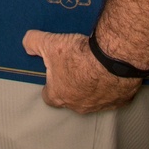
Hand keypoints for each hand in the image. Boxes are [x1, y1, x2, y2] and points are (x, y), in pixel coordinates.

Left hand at [21, 30, 140, 113]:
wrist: (114, 58)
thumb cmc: (80, 55)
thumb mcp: (49, 43)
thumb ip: (33, 42)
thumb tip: (27, 43)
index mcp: (59, 95)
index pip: (48, 96)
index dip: (50, 85)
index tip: (54, 74)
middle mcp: (79, 105)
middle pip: (72, 98)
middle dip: (73, 84)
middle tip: (77, 65)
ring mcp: (101, 105)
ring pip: (94, 98)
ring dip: (94, 86)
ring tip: (96, 66)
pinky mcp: (120, 100)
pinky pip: (114, 95)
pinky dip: (113, 85)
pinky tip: (112, 70)